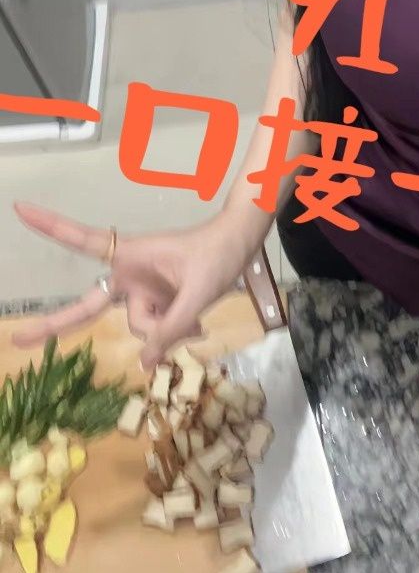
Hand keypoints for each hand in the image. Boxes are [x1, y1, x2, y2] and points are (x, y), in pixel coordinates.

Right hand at [11, 202, 245, 369]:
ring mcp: (143, 292)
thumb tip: (144, 363)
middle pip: (90, 306)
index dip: (51, 226)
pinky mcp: (158, 304)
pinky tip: (197, 326)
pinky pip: (156, 331)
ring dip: (165, 331)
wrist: (241, 246)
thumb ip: (171, 329)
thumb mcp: (198, 292)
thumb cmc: (217, 254)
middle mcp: (130, 275)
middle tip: (18, 339)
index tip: (19, 208)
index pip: (84, 240)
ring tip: (196, 319)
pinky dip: (174, 334)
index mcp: (131, 255)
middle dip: (56, 324)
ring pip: (140, 328)